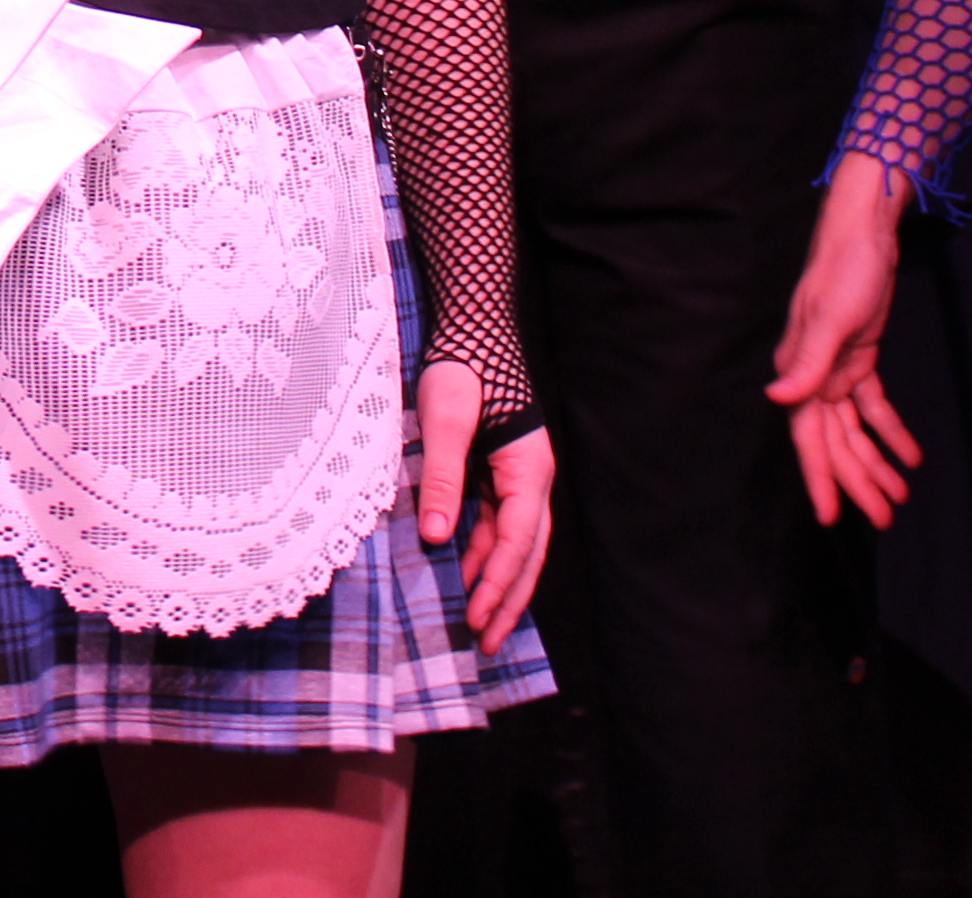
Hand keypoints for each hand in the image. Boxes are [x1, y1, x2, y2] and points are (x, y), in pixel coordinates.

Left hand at [414, 362, 552, 653]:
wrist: (472, 328)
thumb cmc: (461, 368)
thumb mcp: (446, 420)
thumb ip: (443, 478)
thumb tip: (439, 539)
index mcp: (529, 468)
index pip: (519, 540)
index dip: (499, 582)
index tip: (477, 616)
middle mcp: (532, 478)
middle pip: (528, 553)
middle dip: (509, 599)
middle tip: (487, 643)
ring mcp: (520, 477)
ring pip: (517, 544)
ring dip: (499, 582)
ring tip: (479, 624)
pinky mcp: (501, 473)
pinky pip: (500, 525)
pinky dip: (486, 554)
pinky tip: (466, 574)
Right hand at [767, 156, 923, 528]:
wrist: (864, 234)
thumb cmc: (844, 272)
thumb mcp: (829, 319)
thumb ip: (808, 364)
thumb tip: (776, 397)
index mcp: (799, 370)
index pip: (809, 436)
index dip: (821, 478)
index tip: (830, 518)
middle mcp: (812, 376)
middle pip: (835, 441)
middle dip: (858, 481)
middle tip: (885, 518)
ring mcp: (836, 369)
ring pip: (855, 430)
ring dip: (876, 463)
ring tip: (900, 498)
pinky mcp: (859, 358)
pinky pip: (873, 406)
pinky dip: (891, 432)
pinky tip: (911, 456)